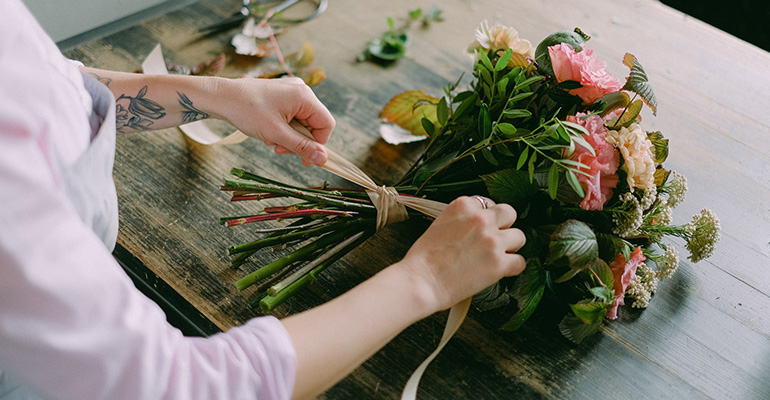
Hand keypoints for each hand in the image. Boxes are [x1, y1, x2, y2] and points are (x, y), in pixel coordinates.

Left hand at [217, 77, 335, 165]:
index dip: (318, 143)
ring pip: (302, 122)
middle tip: (280, 150)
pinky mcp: (281, 94)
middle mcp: (301, 90)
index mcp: (304, 96)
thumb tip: (323, 159)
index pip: (326, 124)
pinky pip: (292, 116)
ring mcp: (291, 91)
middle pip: (314, 123)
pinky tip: (269, 132)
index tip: (304, 157)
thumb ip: (302, 147)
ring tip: (271, 140)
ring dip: (289, 136)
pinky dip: (283, 128)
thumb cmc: (247, 111)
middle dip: (299, 141)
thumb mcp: (276, 134)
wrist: (222, 97)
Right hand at [397, 196, 525, 311]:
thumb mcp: (439, 225)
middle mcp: (480, 219)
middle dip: (503, 227)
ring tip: (496, 257)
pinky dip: (512, 268)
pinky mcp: (499, 263)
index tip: (482, 228)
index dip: (486, 218)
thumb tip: (475, 228)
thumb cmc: (423, 259)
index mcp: (463, 206)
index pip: (487, 203)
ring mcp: (492, 240)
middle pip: (508, 213)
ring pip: (519, 236)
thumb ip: (461, 221)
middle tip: (494, 240)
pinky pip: (520, 261)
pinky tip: (500, 271)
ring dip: (510, 247)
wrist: (420, 281)